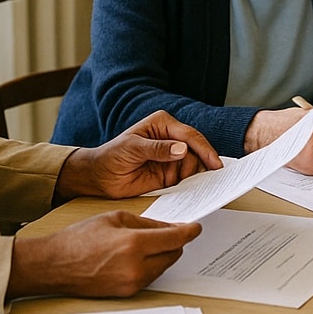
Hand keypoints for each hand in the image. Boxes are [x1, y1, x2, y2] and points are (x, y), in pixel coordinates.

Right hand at [7, 210, 201, 299]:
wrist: (54, 265)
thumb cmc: (79, 238)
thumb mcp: (115, 218)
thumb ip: (146, 223)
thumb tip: (169, 227)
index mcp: (134, 244)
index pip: (175, 238)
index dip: (189, 232)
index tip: (195, 227)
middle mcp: (136, 267)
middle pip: (173, 254)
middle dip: (175, 242)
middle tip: (170, 231)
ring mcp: (132, 283)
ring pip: (164, 266)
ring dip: (163, 254)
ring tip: (147, 243)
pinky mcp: (127, 293)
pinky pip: (150, 276)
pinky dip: (151, 265)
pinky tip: (139, 256)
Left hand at [55, 110, 221, 201]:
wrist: (99, 177)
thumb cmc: (111, 156)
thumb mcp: (133, 148)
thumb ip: (158, 148)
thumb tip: (181, 149)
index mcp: (162, 124)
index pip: (188, 135)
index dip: (203, 148)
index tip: (213, 162)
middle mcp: (170, 138)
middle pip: (196, 149)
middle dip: (201, 162)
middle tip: (208, 177)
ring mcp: (171, 157)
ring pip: (193, 164)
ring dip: (194, 174)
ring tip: (189, 183)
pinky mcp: (169, 173)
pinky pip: (186, 178)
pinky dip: (191, 183)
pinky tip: (192, 188)